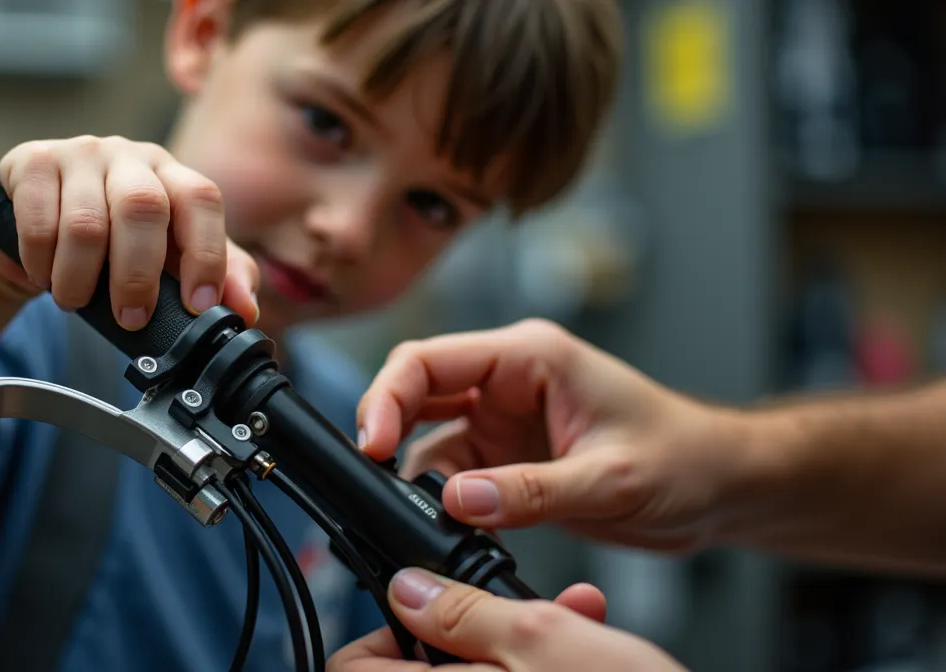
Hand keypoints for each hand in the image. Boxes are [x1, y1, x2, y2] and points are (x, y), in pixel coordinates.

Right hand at [0, 136, 259, 328]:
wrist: (33, 226)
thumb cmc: (113, 244)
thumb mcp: (168, 260)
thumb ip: (216, 278)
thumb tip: (246, 310)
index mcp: (171, 175)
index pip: (201, 200)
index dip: (206, 253)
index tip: (199, 304)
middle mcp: (129, 156)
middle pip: (143, 207)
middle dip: (138, 274)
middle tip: (132, 318)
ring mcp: (81, 154)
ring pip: (86, 221)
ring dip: (80, 278)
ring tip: (75, 302)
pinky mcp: (33, 161)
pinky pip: (38, 220)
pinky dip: (41, 262)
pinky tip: (44, 277)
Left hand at [327, 569, 685, 671]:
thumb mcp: (544, 641)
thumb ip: (466, 613)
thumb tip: (410, 590)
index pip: (353, 669)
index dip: (383, 633)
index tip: (423, 610)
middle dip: (472, 628)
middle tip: (512, 608)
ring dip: (515, 643)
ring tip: (568, 616)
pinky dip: (538, 668)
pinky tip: (584, 643)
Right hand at [356, 319, 756, 552]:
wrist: (719, 487)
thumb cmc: (684, 458)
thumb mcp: (611, 479)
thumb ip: (533, 491)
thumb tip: (460, 501)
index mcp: (531, 357)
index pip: (431, 359)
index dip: (389, 395)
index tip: (373, 442)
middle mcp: (508, 382)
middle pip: (416, 391)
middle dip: (387, 430)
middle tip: (371, 476)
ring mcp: (503, 421)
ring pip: (428, 440)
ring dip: (417, 477)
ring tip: (426, 516)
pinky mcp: (506, 459)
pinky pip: (454, 477)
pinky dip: (444, 505)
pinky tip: (454, 529)